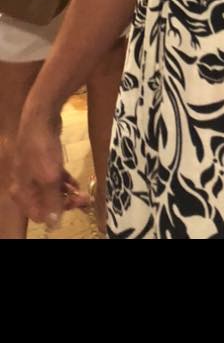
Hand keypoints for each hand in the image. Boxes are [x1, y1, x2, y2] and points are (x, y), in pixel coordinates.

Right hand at [10, 107, 87, 225]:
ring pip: (50, 190)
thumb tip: (53, 224)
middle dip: (64, 202)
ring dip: (67, 193)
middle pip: (44, 202)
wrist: (41, 118)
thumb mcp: (49, 178)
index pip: (38, 214)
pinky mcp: (42, 161)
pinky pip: (53, 178)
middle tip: (84, 199)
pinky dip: (64, 182)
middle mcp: (24, 185)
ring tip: (83, 193)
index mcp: (21, 191)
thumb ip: (52, 202)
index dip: (57, 213)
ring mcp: (33, 172)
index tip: (76, 205)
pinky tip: (76, 183)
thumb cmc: (42, 150)